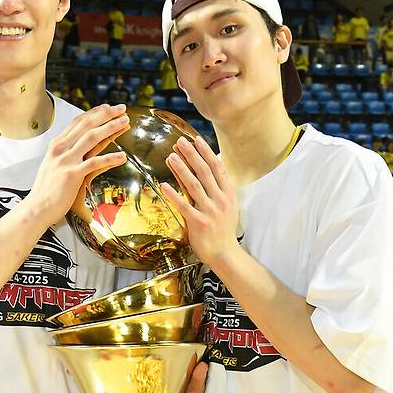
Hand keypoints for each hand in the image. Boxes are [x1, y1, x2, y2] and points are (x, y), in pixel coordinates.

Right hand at [27, 104, 129, 225]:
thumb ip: (66, 153)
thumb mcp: (54, 165)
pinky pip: (94, 163)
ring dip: (110, 128)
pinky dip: (110, 158)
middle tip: (121, 109)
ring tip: (125, 123)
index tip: (108, 107)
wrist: (37, 208)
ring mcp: (66, 161)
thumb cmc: (47, 189)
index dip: (94, 113)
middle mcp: (60, 149)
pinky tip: (122, 156)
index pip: (78, 122)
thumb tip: (80, 146)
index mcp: (56, 145)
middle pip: (86, 125)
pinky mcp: (72, 175)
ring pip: (91, 138)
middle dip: (106, 114)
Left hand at [162, 134, 239, 270]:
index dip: (206, 152)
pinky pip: (184, 206)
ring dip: (181, 169)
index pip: (217, 167)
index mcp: (229, 193)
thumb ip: (219, 188)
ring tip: (171, 156)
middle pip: (204, 172)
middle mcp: (221, 199)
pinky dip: (174, 195)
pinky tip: (163, 185)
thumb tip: (210, 169)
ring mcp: (210, 211)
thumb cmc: (223, 228)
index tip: (196, 139)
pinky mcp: (199, 222)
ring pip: (194, 185)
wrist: (224, 252)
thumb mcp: (228, 205)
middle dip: (191, 155)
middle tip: (180, 141)